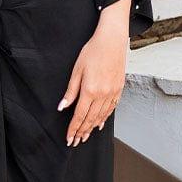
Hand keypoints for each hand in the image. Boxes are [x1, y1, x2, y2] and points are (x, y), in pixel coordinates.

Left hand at [57, 21, 127, 144]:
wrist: (112, 40)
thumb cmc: (93, 51)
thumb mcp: (77, 70)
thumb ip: (70, 91)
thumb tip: (62, 107)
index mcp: (90, 90)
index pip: (79, 116)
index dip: (73, 129)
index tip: (69, 138)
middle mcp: (103, 95)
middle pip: (90, 119)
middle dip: (82, 132)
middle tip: (76, 142)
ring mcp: (112, 93)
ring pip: (101, 116)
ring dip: (92, 127)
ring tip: (85, 136)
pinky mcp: (119, 89)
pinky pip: (111, 109)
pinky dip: (104, 118)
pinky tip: (100, 123)